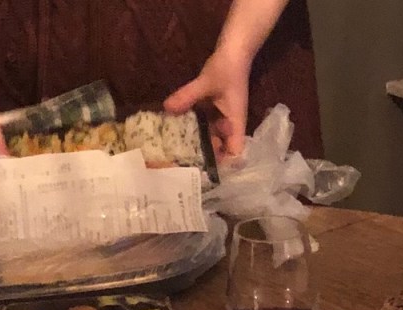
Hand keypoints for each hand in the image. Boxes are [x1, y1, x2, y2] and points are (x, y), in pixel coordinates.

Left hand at [163, 47, 251, 162]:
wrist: (234, 50)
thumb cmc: (227, 68)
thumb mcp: (206, 82)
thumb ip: (188, 96)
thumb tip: (167, 108)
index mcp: (235, 122)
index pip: (236, 151)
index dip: (225, 162)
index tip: (206, 165)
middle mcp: (230, 123)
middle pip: (222, 147)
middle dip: (207, 154)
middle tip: (185, 159)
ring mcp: (223, 116)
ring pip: (212, 136)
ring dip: (199, 142)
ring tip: (179, 149)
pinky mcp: (215, 109)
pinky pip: (205, 123)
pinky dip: (195, 128)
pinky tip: (179, 129)